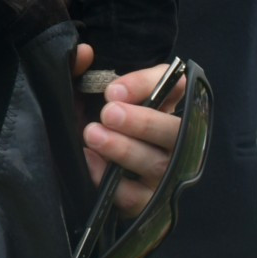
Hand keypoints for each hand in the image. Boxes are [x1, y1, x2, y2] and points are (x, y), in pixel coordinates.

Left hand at [82, 62, 184, 215]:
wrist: (86, 175)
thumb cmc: (97, 128)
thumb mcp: (90, 99)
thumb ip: (84, 73)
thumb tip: (83, 53)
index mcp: (163, 106)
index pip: (173, 86)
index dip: (146, 86)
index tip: (112, 90)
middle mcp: (172, 140)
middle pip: (173, 131)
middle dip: (142, 121)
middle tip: (108, 112)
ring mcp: (163, 176)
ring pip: (156, 164)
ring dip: (124, 149)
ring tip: (93, 134)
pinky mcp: (146, 205)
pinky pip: (135, 197)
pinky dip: (112, 181)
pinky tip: (91, 163)